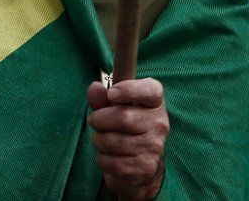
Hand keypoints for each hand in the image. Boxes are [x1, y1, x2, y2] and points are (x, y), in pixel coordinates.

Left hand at [87, 78, 169, 198]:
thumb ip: (101, 97)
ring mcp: (155, 147)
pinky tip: (110, 156)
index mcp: (154, 103)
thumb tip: (95, 88)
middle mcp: (160, 124)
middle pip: (122, 117)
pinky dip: (102, 159)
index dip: (129, 89)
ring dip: (98, 141)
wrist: (139, 162)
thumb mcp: (112, 107)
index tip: (111, 93)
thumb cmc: (123, 127)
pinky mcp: (146, 167)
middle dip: (99, 120)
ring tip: (104, 140)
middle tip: (95, 122)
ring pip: (111, 141)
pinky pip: (111, 162)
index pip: (151, 90)